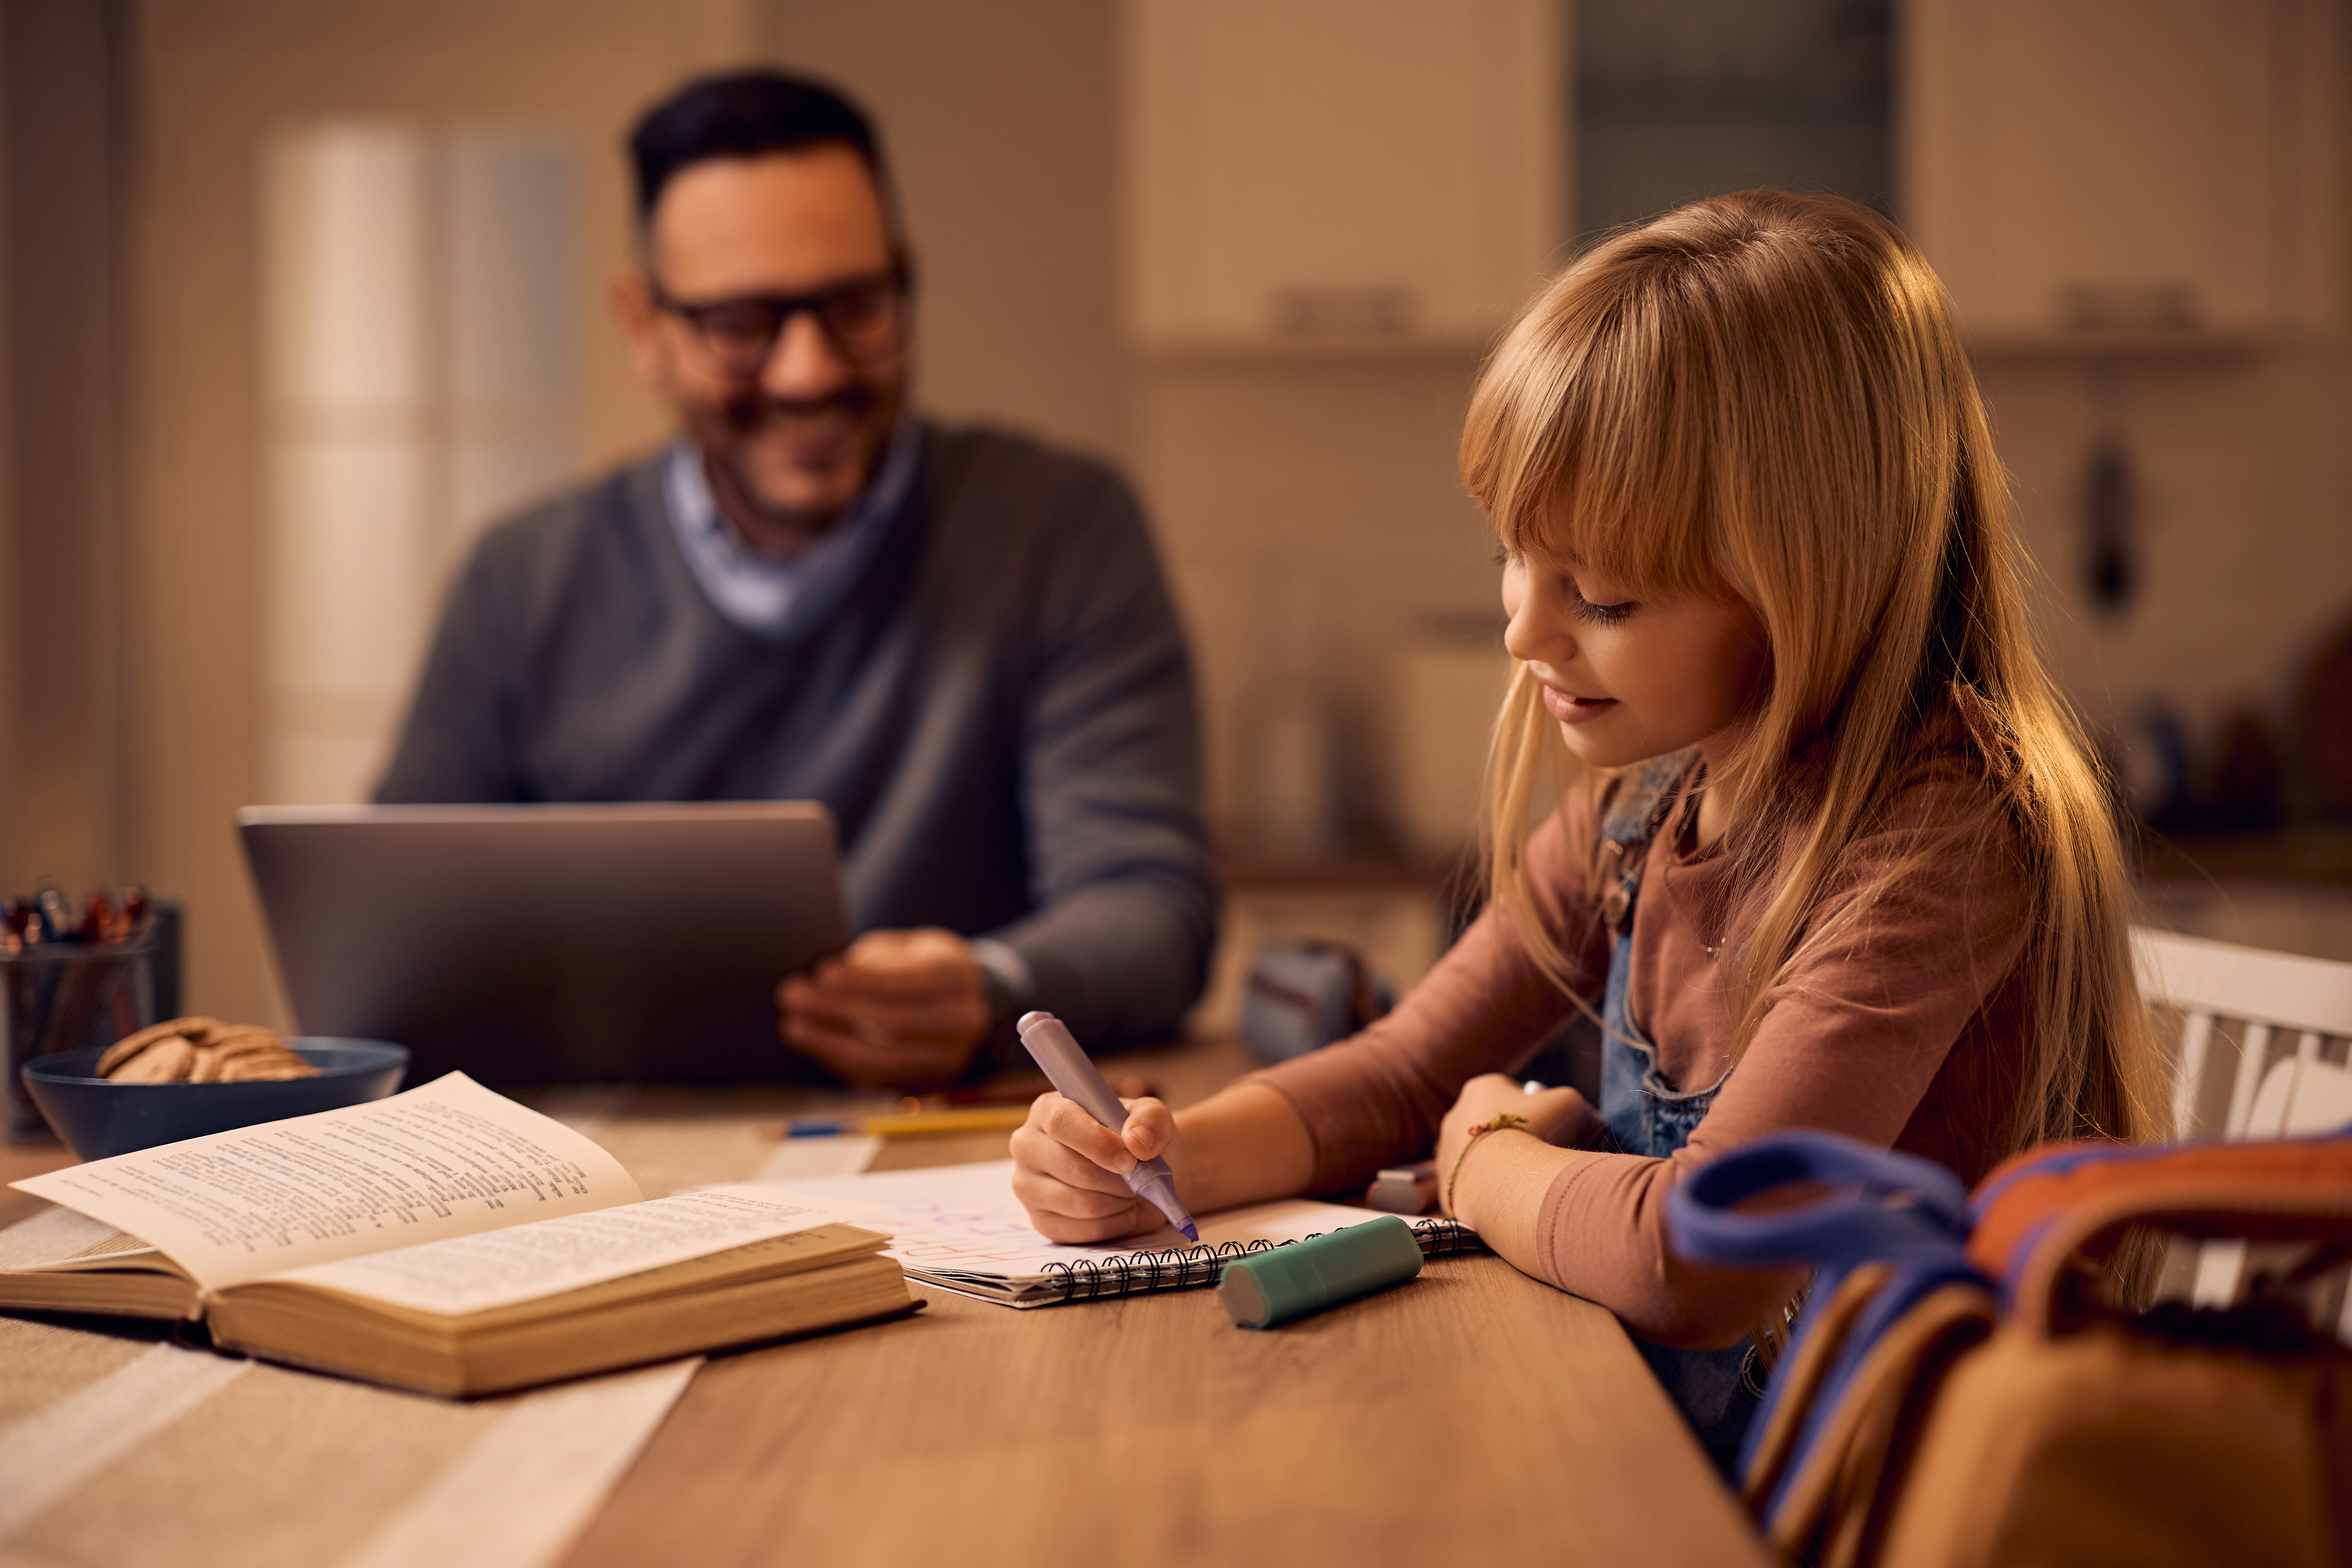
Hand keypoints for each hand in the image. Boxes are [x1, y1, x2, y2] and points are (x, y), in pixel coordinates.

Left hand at [777, 927, 990, 1090]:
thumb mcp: (911, 947)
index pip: (912, 981)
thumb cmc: (928, 968)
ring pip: (884, 1058)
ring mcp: (946, 1058)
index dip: (866, 980)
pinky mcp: (926, 1082)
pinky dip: (840, 1060)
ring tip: (793, 1025)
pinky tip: (814, 1042)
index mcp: (959, 978)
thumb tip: (835, 976)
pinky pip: (878, 1078)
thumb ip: (879, 957)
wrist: (970, 1006)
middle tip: (793, 995)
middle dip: (838, 1010)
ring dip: (831, 1042)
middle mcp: (961, 1022)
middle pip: (895, 1023)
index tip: (824, 972)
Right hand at [1009, 1089, 1184, 1242]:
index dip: (1097, 1142)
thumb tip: (1136, 1141)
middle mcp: (1028, 1145)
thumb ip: (1150, 1119)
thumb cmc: (1138, 1139)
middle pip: (1071, 1167)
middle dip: (1117, 1179)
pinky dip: (1113, 1223)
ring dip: (1118, 1201)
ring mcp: (1028, 1186)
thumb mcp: (1153, 1117)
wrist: (1143, 1176)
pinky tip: (1120, 1210)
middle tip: (1139, 1177)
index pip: (1060, 1122)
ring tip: (1130, 1191)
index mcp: (1048, 1109)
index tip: (1129, 1159)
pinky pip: (1082, 1230)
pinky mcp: (1040, 1221)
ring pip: (1079, 1203)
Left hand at [1435, 1074, 1598, 1217]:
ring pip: (1480, 1155)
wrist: (1503, 1181)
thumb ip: (1580, 1108)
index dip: (1536, 1109)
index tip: (1551, 1129)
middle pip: (1493, 1125)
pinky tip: (1508, 1196)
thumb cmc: (1536, 1134)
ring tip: (1523, 1180)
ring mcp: (1444, 1150)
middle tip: (1539, 1155)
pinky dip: (1488, 1189)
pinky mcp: (1443, 1184)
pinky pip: (1471, 1184)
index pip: (1510, 1093)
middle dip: (1515, 1138)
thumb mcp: (1569, 1106)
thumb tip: (1591, 1121)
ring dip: (1499, 1164)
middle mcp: (1454, 1115)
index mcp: (1479, 1088)